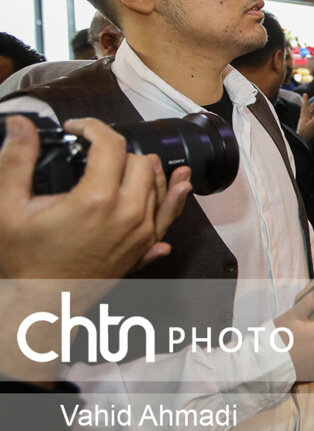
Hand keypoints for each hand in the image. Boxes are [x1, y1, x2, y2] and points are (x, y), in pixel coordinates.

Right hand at [0, 115, 191, 278]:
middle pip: (139, 162)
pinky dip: (174, 198)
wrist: (40, 304)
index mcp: (96, 199)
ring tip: (135, 157)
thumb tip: (20, 125)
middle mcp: (127, 214)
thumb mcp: (8, 207)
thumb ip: (16, 160)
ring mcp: (141, 232)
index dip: (93, 127)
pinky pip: (169, 216)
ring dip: (146, 168)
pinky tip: (180, 184)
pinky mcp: (144, 247)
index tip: (78, 128)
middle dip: (117, 150)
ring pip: (157, 186)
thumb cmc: (25, 262)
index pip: (111, 145)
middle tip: (94, 150)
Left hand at [295, 93, 313, 143]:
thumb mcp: (311, 125)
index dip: (305, 100)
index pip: (305, 106)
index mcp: (304, 115)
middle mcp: (306, 116)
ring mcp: (309, 120)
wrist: (303, 141)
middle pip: (311, 107)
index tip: (305, 94)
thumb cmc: (305, 133)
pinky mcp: (312, 124)